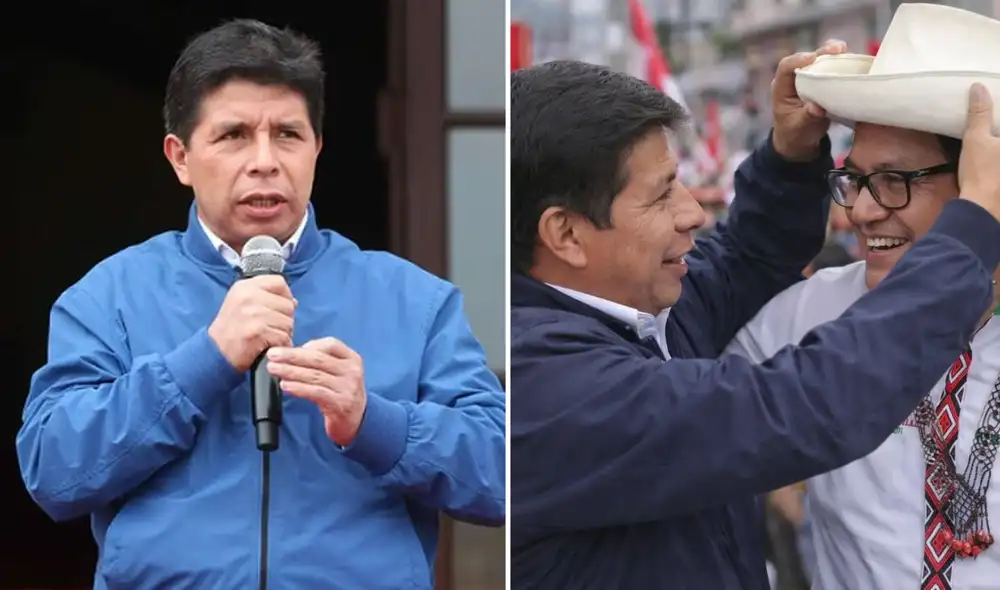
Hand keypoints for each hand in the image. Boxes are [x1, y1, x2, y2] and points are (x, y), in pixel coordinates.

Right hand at [208, 275, 295, 371]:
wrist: (216, 352)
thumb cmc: (232, 329)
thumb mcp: (242, 303)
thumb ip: (266, 297)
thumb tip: (293, 302)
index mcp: (245, 286)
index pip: (279, 282)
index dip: (285, 296)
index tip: (280, 308)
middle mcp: (249, 296)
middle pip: (287, 305)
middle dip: (285, 319)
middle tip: (271, 328)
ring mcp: (253, 313)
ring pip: (288, 322)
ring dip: (283, 334)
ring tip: (267, 337)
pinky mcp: (258, 330)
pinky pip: (283, 337)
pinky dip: (279, 344)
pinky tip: (266, 345)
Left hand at [266, 338, 366, 445]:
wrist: (358, 421)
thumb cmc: (342, 393)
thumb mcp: (340, 373)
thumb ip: (323, 361)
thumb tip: (293, 353)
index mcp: (352, 359)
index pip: (331, 344)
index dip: (309, 344)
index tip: (289, 347)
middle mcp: (352, 371)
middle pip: (318, 359)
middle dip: (292, 356)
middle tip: (272, 354)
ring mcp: (347, 387)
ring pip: (314, 375)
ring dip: (290, 371)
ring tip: (274, 369)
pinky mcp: (340, 404)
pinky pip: (315, 392)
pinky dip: (298, 388)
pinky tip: (285, 386)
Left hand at [771, 39, 847, 160]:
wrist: (801, 140)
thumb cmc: (795, 133)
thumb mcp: (800, 128)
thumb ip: (807, 117)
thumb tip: (817, 108)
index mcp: (782, 88)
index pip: (785, 67)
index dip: (798, 59)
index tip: (812, 58)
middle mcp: (795, 79)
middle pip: (806, 58)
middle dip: (822, 51)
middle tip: (838, 49)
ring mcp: (810, 78)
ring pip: (821, 59)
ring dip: (834, 54)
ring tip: (847, 51)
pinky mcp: (823, 80)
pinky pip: (832, 68)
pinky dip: (843, 64)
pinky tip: (855, 63)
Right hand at [959, 83, 999, 221]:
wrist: (983, 209)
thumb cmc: (982, 172)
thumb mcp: (976, 139)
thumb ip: (979, 113)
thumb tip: (978, 87)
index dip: (999, 116)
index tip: (996, 120)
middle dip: (998, 128)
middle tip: (994, 127)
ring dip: (997, 142)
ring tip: (992, 139)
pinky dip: (999, 160)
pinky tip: (995, 159)